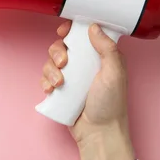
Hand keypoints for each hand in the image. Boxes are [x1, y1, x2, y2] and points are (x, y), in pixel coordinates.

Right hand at [40, 21, 135, 159]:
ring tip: (58, 83)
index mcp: (100, 57)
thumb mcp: (114, 73)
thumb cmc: (111, 105)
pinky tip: (50, 90)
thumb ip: (107, 49)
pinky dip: (45, 81)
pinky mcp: (61, 90)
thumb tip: (94, 27)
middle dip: (57, 52)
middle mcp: (85, 64)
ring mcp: (72, 77)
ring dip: (50, 70)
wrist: (98, 133)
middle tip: (63, 64)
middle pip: (62, 46)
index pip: (83, 35)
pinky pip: (46, 78)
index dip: (71, 30)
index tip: (64, 32)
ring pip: (51, 62)